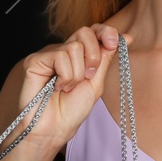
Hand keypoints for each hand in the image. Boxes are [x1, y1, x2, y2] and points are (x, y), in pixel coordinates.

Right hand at [16, 23, 126, 147]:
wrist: (55, 129)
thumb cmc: (72, 110)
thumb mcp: (96, 82)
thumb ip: (106, 58)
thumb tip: (126, 37)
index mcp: (79, 56)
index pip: (93, 31)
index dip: (106, 32)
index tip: (114, 43)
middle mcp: (63, 51)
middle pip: (85, 32)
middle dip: (93, 56)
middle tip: (89, 77)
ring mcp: (48, 55)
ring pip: (74, 47)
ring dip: (77, 74)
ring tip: (67, 88)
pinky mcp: (35, 61)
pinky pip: (59, 56)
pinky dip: (65, 76)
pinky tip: (56, 87)